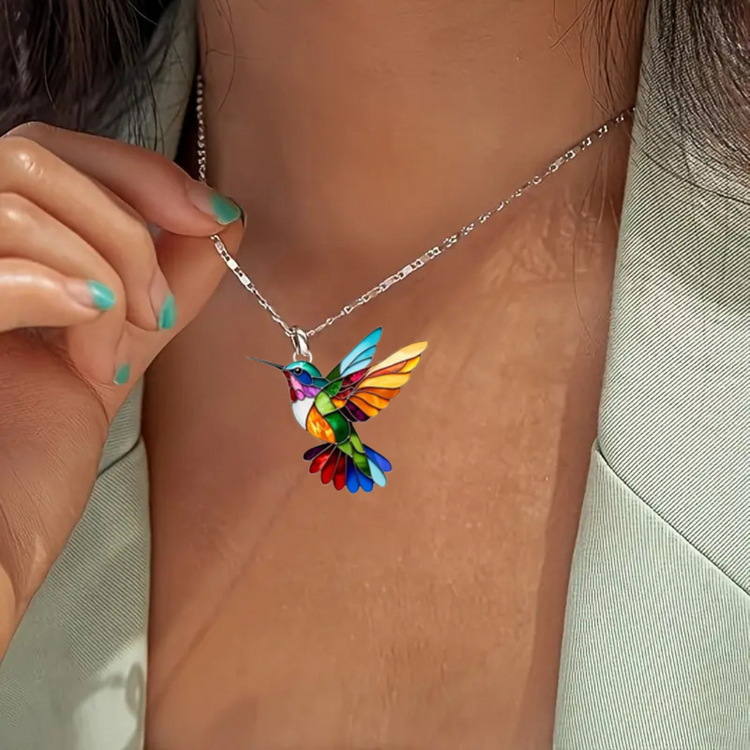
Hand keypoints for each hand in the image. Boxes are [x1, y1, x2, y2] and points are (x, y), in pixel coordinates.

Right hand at [0, 122, 244, 643]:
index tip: (211, 214)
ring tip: (117, 353)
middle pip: (31, 153)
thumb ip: (157, 284)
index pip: (44, 149)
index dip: (136, 169)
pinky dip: (65, 296)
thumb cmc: (25, 468)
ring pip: (19, 199)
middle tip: (160, 305)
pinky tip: (95, 352)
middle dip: (127, 218)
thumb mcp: (105, 357)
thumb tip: (222, 220)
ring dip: (104, 271)